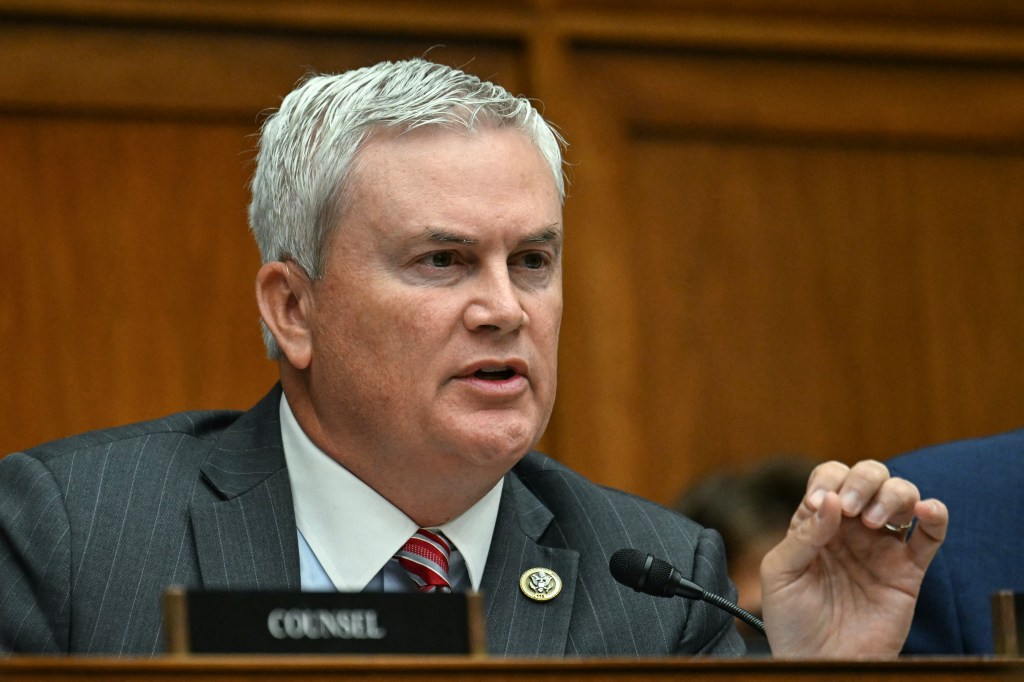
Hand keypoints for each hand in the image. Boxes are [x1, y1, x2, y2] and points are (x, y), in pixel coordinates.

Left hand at [760, 460, 947, 657]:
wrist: (820, 663)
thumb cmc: (793, 620)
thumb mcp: (781, 573)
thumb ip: (803, 535)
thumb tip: (830, 499)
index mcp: (817, 522)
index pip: (830, 478)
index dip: (829, 481)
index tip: (818, 505)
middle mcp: (851, 528)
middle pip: (869, 476)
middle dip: (862, 480)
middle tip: (851, 509)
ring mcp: (881, 547)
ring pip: (902, 495)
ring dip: (892, 495)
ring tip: (874, 522)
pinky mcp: (907, 571)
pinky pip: (931, 535)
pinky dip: (935, 514)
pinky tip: (926, 511)